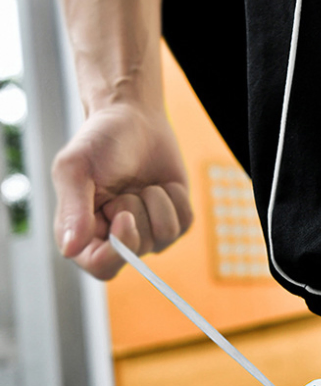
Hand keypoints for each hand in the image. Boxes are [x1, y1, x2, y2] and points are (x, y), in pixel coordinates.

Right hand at [51, 102, 192, 279]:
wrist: (133, 118)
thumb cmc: (99, 142)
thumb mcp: (75, 168)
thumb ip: (73, 210)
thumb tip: (70, 249)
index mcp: (84, 232)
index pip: (100, 267)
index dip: (117, 252)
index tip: (125, 217)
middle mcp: (116, 238)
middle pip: (137, 252)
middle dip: (137, 214)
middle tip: (125, 190)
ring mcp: (148, 231)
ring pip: (165, 236)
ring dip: (157, 202)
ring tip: (142, 184)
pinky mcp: (173, 220)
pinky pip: (185, 222)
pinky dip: (175, 198)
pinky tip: (161, 184)